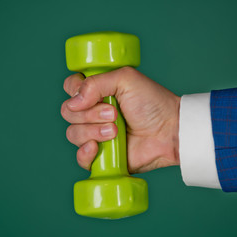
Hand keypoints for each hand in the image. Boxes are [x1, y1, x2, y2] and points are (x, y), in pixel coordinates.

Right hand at [61, 67, 179, 172]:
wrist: (169, 131)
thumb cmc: (152, 103)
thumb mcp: (125, 79)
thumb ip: (95, 83)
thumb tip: (73, 103)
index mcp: (97, 92)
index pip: (70, 88)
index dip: (74, 91)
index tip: (90, 95)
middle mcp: (93, 112)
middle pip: (67, 112)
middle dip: (89, 114)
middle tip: (113, 114)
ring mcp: (95, 134)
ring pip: (73, 134)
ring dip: (93, 131)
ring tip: (116, 130)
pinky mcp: (101, 156)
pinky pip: (80, 158)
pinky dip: (85, 153)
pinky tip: (97, 148)